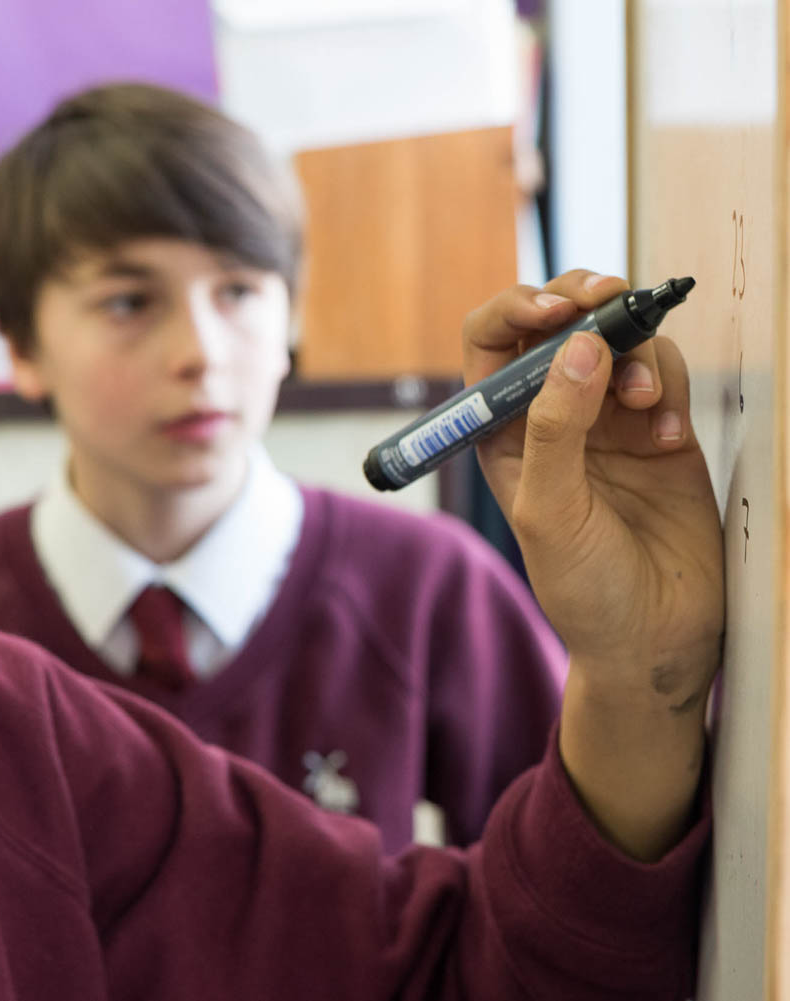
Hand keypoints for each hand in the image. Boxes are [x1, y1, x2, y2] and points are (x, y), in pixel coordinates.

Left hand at [463, 270, 723, 858]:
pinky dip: (670, 383)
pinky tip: (670, 435)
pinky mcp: (659, 429)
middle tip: (611, 300)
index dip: (517, 308)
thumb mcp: (550, 510)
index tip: (554, 309)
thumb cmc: (584, 589)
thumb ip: (558, 427)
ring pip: (618, 339)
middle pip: (558, 322)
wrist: (654, 640)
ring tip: (646, 399)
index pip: (492, 339)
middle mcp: (549, 415)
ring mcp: (606, 419)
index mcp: (500, 429)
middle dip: (583, 300)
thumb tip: (578, 345)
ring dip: (634, 348)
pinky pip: (664, 373)